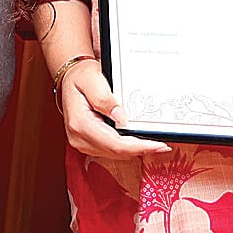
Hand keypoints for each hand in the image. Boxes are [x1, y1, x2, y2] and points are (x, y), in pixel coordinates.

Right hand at [57, 60, 171, 159]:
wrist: (70, 78)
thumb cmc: (80, 77)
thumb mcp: (92, 80)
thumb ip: (105, 99)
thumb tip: (121, 118)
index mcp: (80, 123)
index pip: (114, 143)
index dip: (139, 147)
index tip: (159, 146)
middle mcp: (79, 137)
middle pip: (117, 152)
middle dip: (140, 149)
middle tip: (162, 146)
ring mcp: (82, 143)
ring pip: (115, 154)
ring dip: (134, 150)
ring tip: (153, 144)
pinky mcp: (87, 144)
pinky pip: (111, 151)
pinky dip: (126, 147)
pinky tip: (137, 141)